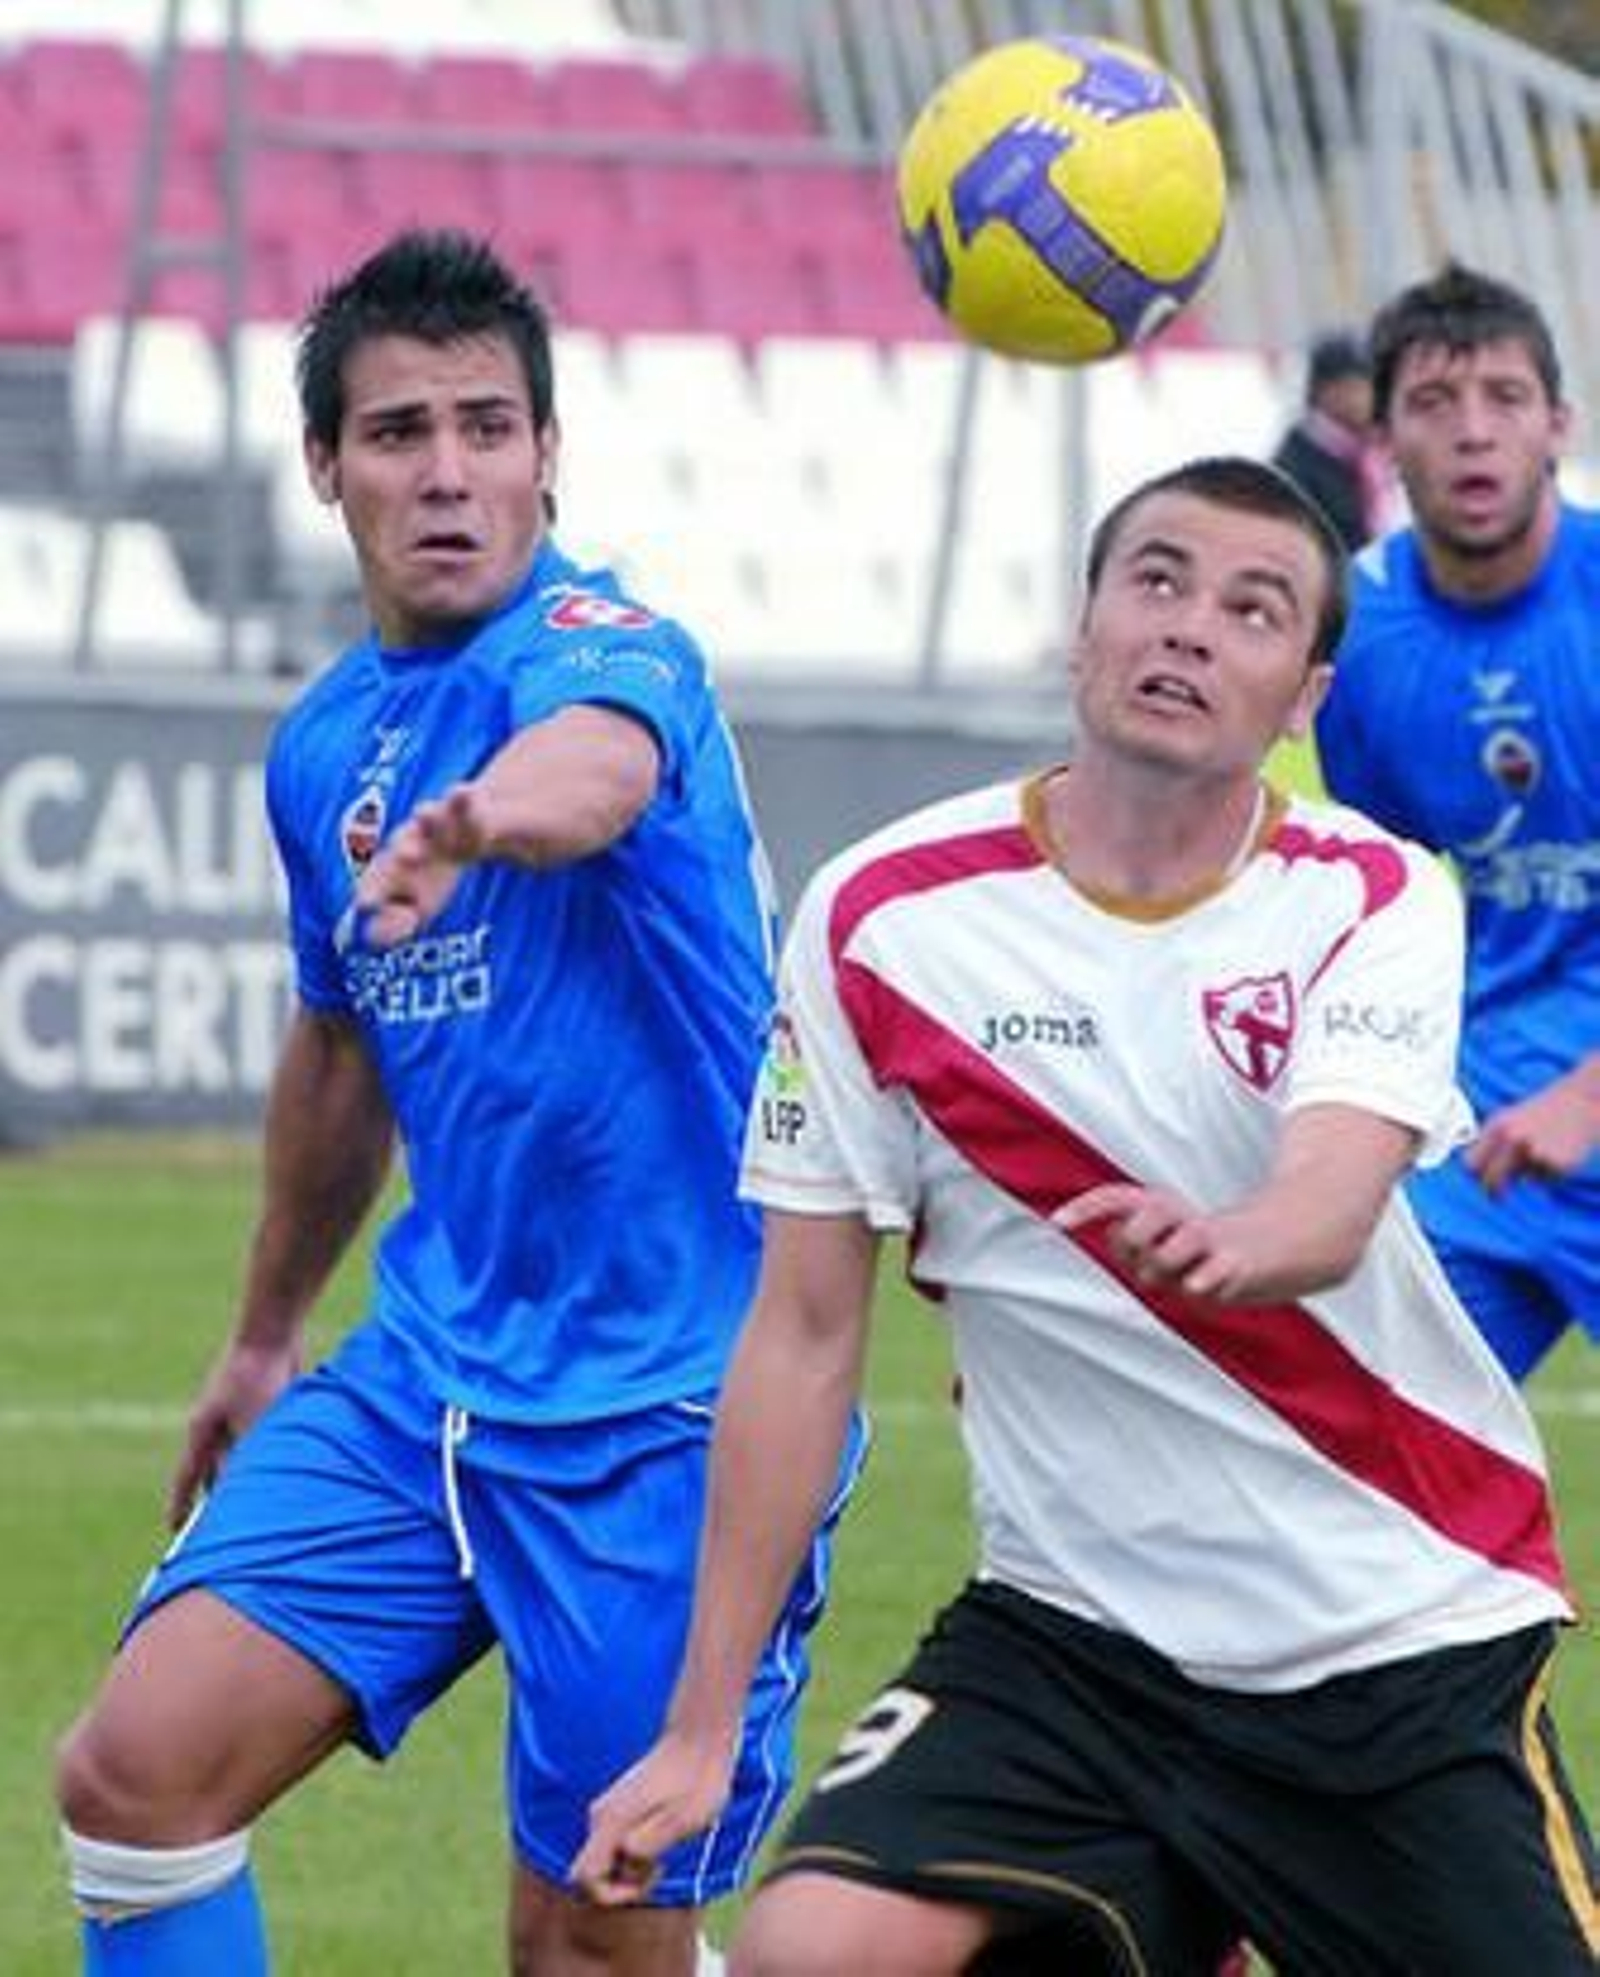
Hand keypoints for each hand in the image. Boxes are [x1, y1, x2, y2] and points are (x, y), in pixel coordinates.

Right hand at [168, 1336, 299, 1528]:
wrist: (273, 1331)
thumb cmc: (258, 1377)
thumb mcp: (253, 1427)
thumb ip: (249, 1459)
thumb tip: (248, 1492)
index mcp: (202, 1430)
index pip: (186, 1478)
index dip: (180, 1506)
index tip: (174, 1531)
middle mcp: (217, 1424)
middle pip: (216, 1471)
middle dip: (220, 1498)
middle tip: (222, 1530)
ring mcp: (240, 1412)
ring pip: (243, 1456)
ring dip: (250, 1475)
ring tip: (256, 1505)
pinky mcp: (264, 1402)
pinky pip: (264, 1437)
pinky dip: (270, 1453)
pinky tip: (284, 1465)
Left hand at [357, 785, 488, 947]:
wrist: (466, 838)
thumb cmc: (431, 875)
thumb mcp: (417, 906)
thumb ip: (396, 923)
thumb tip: (370, 938)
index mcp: (395, 867)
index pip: (380, 878)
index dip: (374, 889)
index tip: (366, 903)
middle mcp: (412, 840)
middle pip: (404, 842)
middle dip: (405, 849)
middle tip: (407, 857)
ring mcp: (438, 823)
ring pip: (429, 815)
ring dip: (427, 814)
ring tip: (425, 810)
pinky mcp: (464, 812)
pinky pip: (464, 802)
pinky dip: (462, 796)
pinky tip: (463, 790)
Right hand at [571, 1728, 736, 1907]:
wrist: (700, 1738)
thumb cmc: (697, 1780)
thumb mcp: (682, 1821)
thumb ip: (648, 1844)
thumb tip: (625, 1857)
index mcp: (610, 1820)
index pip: (584, 1878)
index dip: (611, 1895)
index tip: (647, 1882)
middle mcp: (600, 1815)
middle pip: (594, 1870)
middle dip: (624, 1882)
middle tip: (661, 1864)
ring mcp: (609, 1808)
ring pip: (608, 1857)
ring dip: (634, 1865)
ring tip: (667, 1843)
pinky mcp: (620, 1806)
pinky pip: (618, 1843)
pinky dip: (638, 1850)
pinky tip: (664, 1833)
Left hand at [1055, 1183, 1253, 1301]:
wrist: (1276, 1247)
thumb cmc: (1205, 1248)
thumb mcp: (1162, 1241)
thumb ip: (1130, 1240)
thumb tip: (1112, 1238)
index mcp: (1162, 1206)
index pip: (1115, 1198)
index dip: (1085, 1207)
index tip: (1056, 1222)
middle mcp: (1181, 1215)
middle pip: (1134, 1234)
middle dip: (1136, 1254)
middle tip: (1159, 1260)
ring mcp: (1208, 1239)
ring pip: (1161, 1262)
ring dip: (1167, 1278)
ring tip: (1188, 1275)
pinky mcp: (1234, 1263)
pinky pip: (1199, 1282)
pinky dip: (1197, 1285)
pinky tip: (1207, 1282)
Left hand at [1467, 1078, 1599, 1196]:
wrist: (1580, 1101)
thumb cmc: (1541, 1112)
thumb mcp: (1508, 1119)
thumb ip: (1490, 1143)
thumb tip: (1472, 1171)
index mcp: (1497, 1126)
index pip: (1471, 1163)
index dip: (1475, 1175)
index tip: (1480, 1181)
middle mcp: (1513, 1139)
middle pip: (1492, 1181)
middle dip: (1493, 1193)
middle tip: (1496, 1197)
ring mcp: (1535, 1152)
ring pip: (1526, 1178)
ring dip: (1533, 1172)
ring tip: (1546, 1149)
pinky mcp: (1557, 1164)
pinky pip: (1547, 1178)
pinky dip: (1551, 1171)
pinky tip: (1560, 1151)